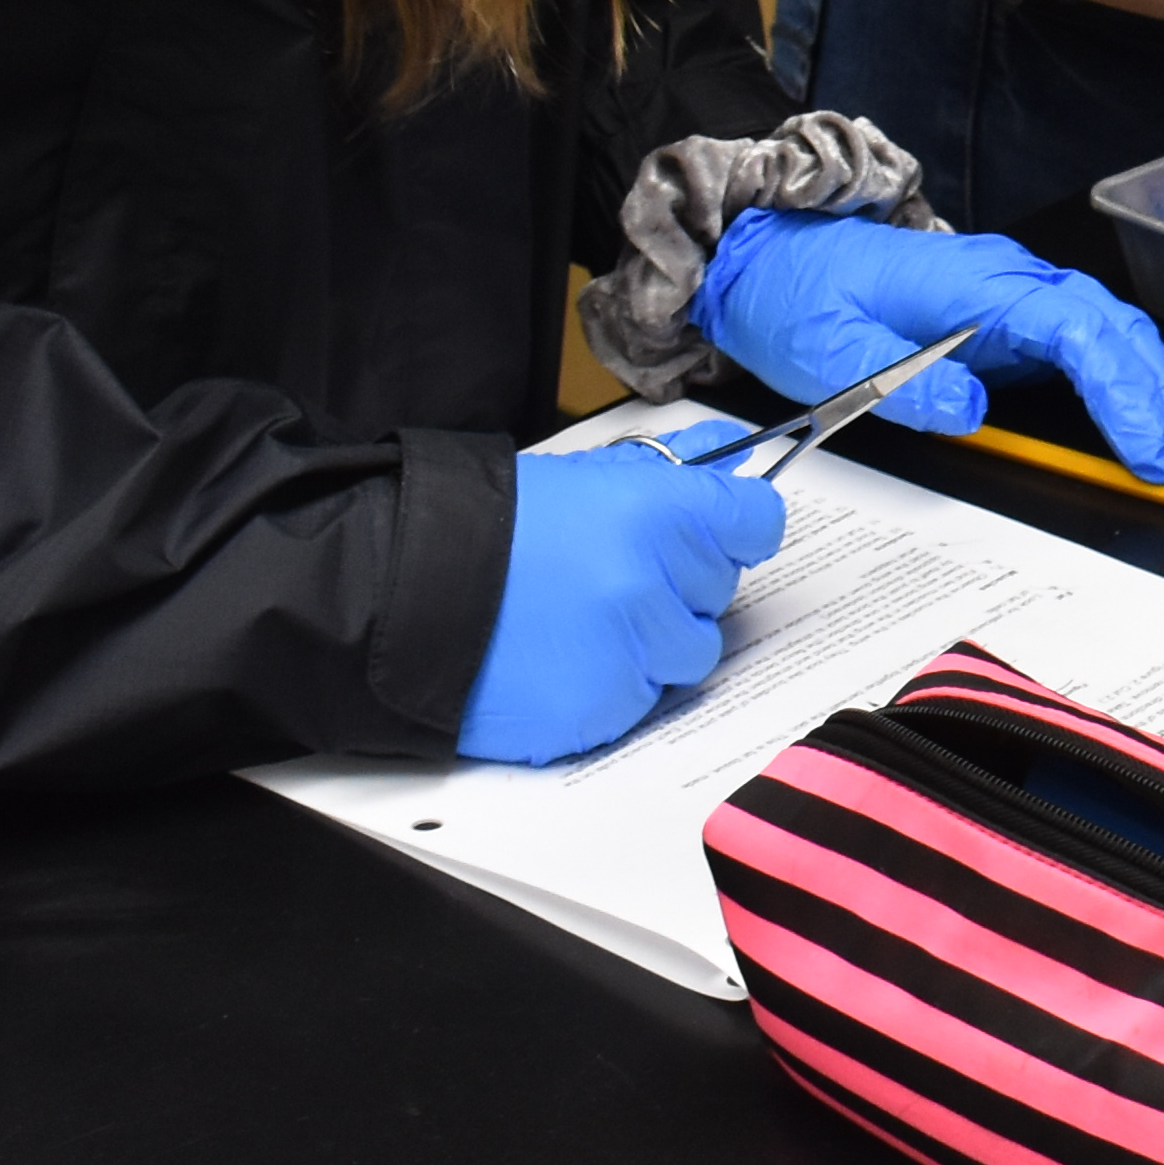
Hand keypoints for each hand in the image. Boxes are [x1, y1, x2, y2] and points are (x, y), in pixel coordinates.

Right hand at [454, 446, 786, 762]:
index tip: (720, 529)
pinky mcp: (603, 713)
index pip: (756, 522)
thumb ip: (668, 467)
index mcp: (656, 514)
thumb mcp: (583, 476)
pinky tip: (562, 657)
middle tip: (614, 571)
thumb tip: (731, 451)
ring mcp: (631, 657)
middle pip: (720, 591)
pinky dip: (613, 684)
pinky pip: (642, 701)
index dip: (736, 524)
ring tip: (585, 617)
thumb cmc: (491, 528)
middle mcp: (654, 586)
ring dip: (654, 640)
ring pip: (689, 654)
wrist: (407, 594)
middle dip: (681, 582)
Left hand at [697, 207, 1163, 484]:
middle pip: (1115, 333)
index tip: (1150, 447)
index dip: (1121, 389)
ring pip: (1120, 338)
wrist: (775, 258)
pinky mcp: (1017, 326)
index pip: (1072, 330)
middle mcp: (1011, 285)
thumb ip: (901, 382)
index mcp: (975, 285)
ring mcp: (1019, 303)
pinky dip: (1147, 381)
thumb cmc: (802, 297)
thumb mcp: (830, 349)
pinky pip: (1099, 350)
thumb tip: (968, 411)